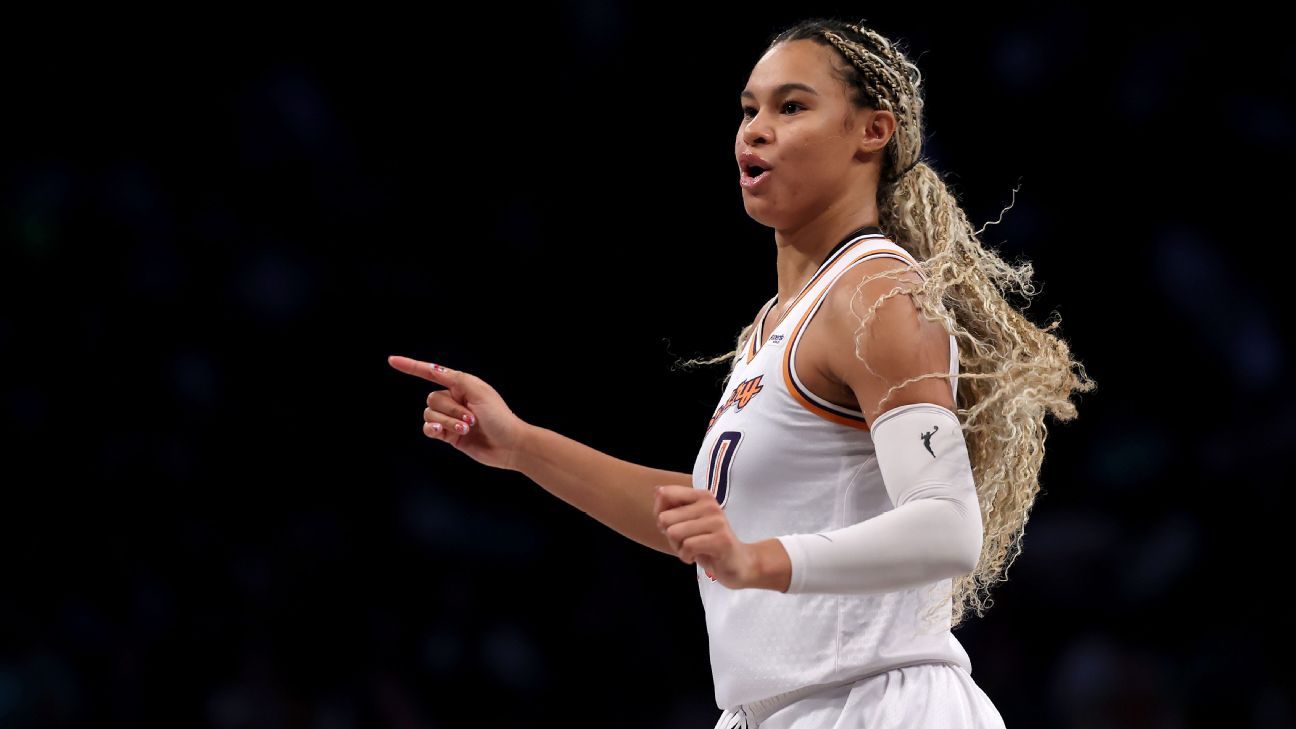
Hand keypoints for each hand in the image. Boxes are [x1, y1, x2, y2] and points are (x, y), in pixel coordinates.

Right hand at [387, 355, 529, 470]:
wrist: (508, 445)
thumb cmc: (499, 416)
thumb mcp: (478, 390)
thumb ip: (455, 378)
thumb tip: (434, 368)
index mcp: (461, 385)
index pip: (431, 372)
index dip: (411, 366)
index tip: (392, 360)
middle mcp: (454, 399)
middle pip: (432, 399)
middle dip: (450, 410)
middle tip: (471, 419)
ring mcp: (450, 418)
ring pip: (430, 415)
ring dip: (448, 422)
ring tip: (467, 428)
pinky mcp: (448, 435)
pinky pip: (428, 429)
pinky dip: (434, 430)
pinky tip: (445, 434)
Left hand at [652, 485, 762, 589]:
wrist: (739, 563)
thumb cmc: (709, 543)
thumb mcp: (688, 523)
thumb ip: (672, 508)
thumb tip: (657, 490)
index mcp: (702, 496)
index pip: (665, 495)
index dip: (661, 514)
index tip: (675, 526)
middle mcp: (709, 504)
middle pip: (665, 518)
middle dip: (670, 536)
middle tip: (687, 542)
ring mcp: (717, 521)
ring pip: (674, 533)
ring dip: (678, 548)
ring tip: (693, 549)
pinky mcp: (721, 540)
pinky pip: (687, 546)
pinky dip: (686, 556)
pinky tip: (696, 557)